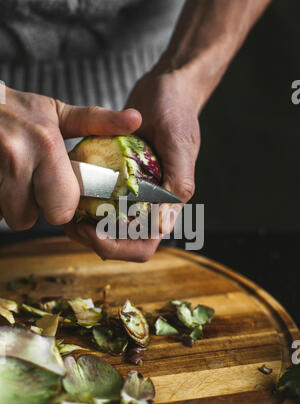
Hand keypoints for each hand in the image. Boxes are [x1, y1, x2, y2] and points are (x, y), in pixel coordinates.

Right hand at [0, 87, 140, 229]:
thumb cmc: (18, 111)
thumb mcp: (58, 112)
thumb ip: (98, 121)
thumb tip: (135, 120)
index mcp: (47, 146)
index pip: (62, 208)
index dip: (61, 207)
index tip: (58, 194)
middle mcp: (17, 159)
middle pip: (27, 219)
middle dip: (32, 210)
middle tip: (32, 189)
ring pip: (6, 216)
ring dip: (11, 205)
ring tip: (14, 180)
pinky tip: (1, 179)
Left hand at [68, 69, 200, 261]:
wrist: (168, 87)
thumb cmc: (177, 111)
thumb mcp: (178, 144)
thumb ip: (177, 184)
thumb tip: (163, 227)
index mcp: (168, 203)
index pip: (143, 244)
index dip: (117, 246)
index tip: (91, 230)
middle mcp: (151, 204)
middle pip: (122, 242)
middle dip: (96, 241)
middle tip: (72, 226)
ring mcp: (135, 193)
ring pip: (108, 226)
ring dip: (87, 227)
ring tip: (68, 214)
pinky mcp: (122, 179)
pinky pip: (102, 202)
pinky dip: (86, 204)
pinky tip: (71, 192)